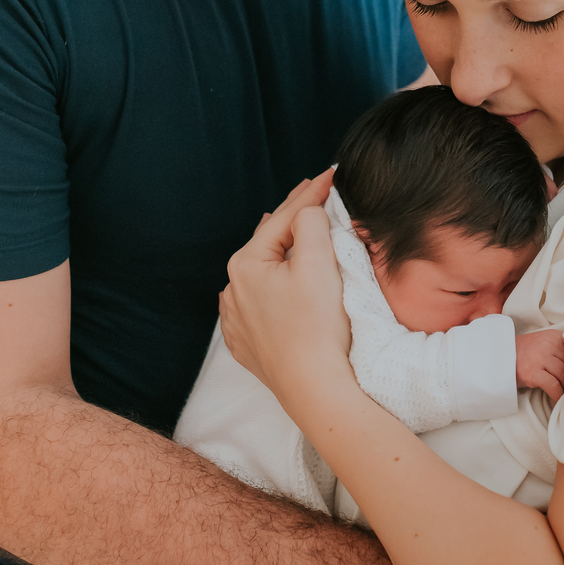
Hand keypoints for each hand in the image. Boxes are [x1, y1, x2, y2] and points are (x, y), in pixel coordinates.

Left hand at [219, 170, 350, 404]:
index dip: (310, 194)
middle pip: (268, 244)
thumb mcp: (319, 262)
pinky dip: (270, 287)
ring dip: (278, 253)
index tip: (331, 175)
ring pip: (260, 274)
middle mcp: (232, 290)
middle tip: (312, 193)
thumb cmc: (317, 326)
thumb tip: (309, 210)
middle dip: (292, 219)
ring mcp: (236, 320)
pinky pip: (257, 304)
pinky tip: (275, 284)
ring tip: (288, 231)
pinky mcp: (247, 344)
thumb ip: (311, 222)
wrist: (314, 389)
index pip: (284, 219)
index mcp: (246, 264)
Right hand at [515, 327, 563, 402]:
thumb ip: (562, 348)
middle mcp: (548, 345)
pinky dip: (558, 395)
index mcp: (555, 336)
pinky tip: (560, 400)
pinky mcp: (533, 372)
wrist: (502, 355)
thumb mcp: (546, 342)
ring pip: (563, 375)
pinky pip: (553, 386)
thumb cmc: (528, 352)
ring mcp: (540, 358)